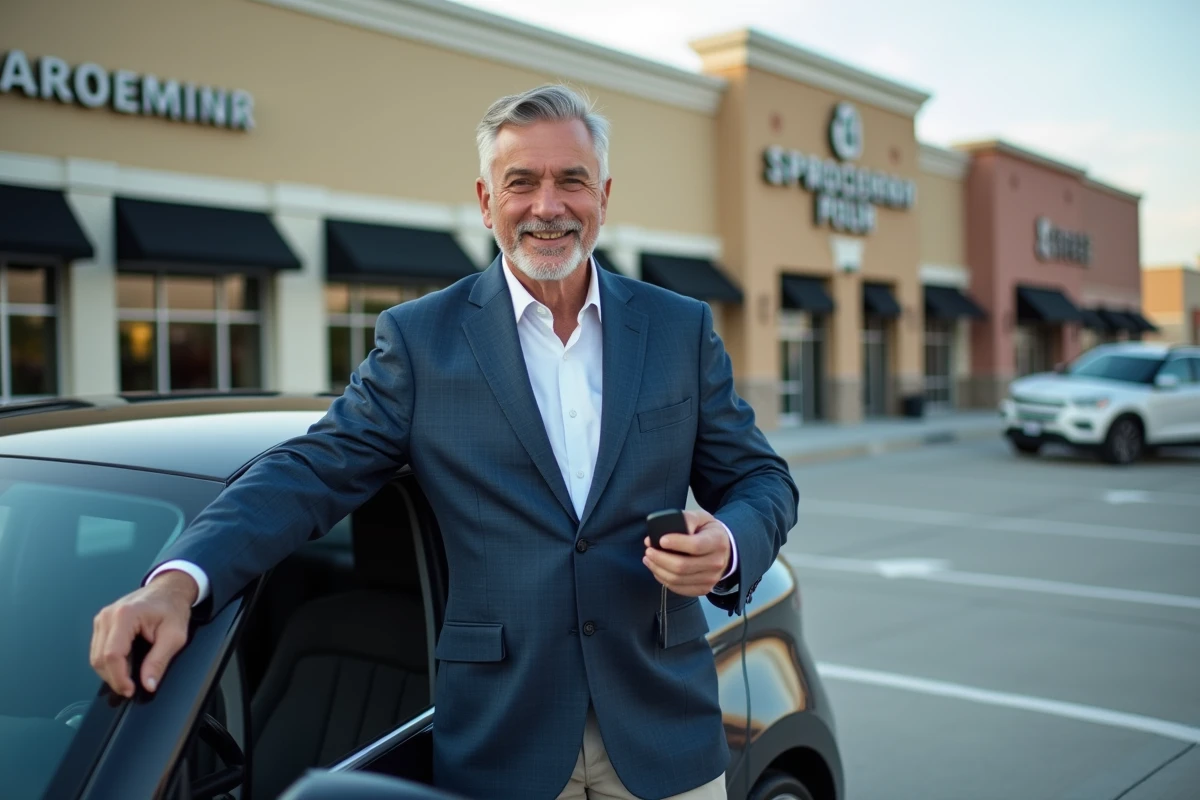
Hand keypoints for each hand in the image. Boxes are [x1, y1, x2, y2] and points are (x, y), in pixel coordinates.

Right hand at [90, 571, 196, 697]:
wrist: (169, 590)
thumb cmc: (173, 609)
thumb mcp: (175, 636)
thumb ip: (159, 661)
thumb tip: (148, 685)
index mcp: (125, 615)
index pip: (112, 655)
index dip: (118, 678)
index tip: (130, 690)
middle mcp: (108, 616)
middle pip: (99, 658)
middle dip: (113, 678)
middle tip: (130, 689)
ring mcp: (102, 619)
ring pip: (95, 656)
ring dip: (109, 672)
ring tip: (128, 679)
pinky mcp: (102, 623)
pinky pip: (98, 649)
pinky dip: (108, 662)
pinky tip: (124, 666)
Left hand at [642, 509, 731, 596]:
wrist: (724, 550)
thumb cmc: (708, 532)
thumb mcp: (702, 518)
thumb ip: (687, 518)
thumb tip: (668, 528)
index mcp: (717, 541)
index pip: (695, 546)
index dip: (676, 543)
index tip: (661, 540)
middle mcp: (717, 562)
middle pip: (683, 566)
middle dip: (660, 559)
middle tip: (648, 551)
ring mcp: (711, 578)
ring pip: (678, 579)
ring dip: (658, 570)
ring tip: (648, 560)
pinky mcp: (704, 589)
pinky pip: (679, 588)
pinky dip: (664, 580)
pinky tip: (657, 570)